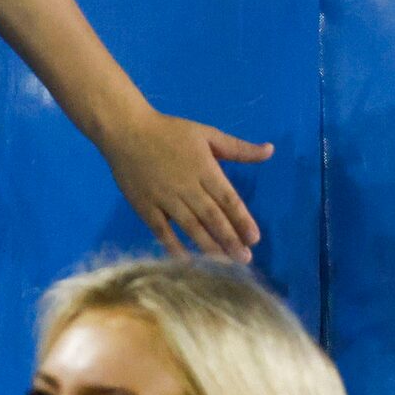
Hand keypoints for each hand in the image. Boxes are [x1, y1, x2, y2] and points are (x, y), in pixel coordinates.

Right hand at [102, 111, 269, 260]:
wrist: (125, 130)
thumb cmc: (169, 131)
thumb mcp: (207, 133)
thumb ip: (239, 148)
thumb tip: (270, 150)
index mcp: (204, 168)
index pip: (228, 199)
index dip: (242, 220)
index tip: (255, 238)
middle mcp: (187, 186)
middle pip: (212, 217)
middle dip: (230, 240)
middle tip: (245, 259)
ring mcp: (164, 198)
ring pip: (191, 227)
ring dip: (209, 247)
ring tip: (225, 264)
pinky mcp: (145, 207)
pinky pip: (162, 231)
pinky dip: (175, 247)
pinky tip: (188, 262)